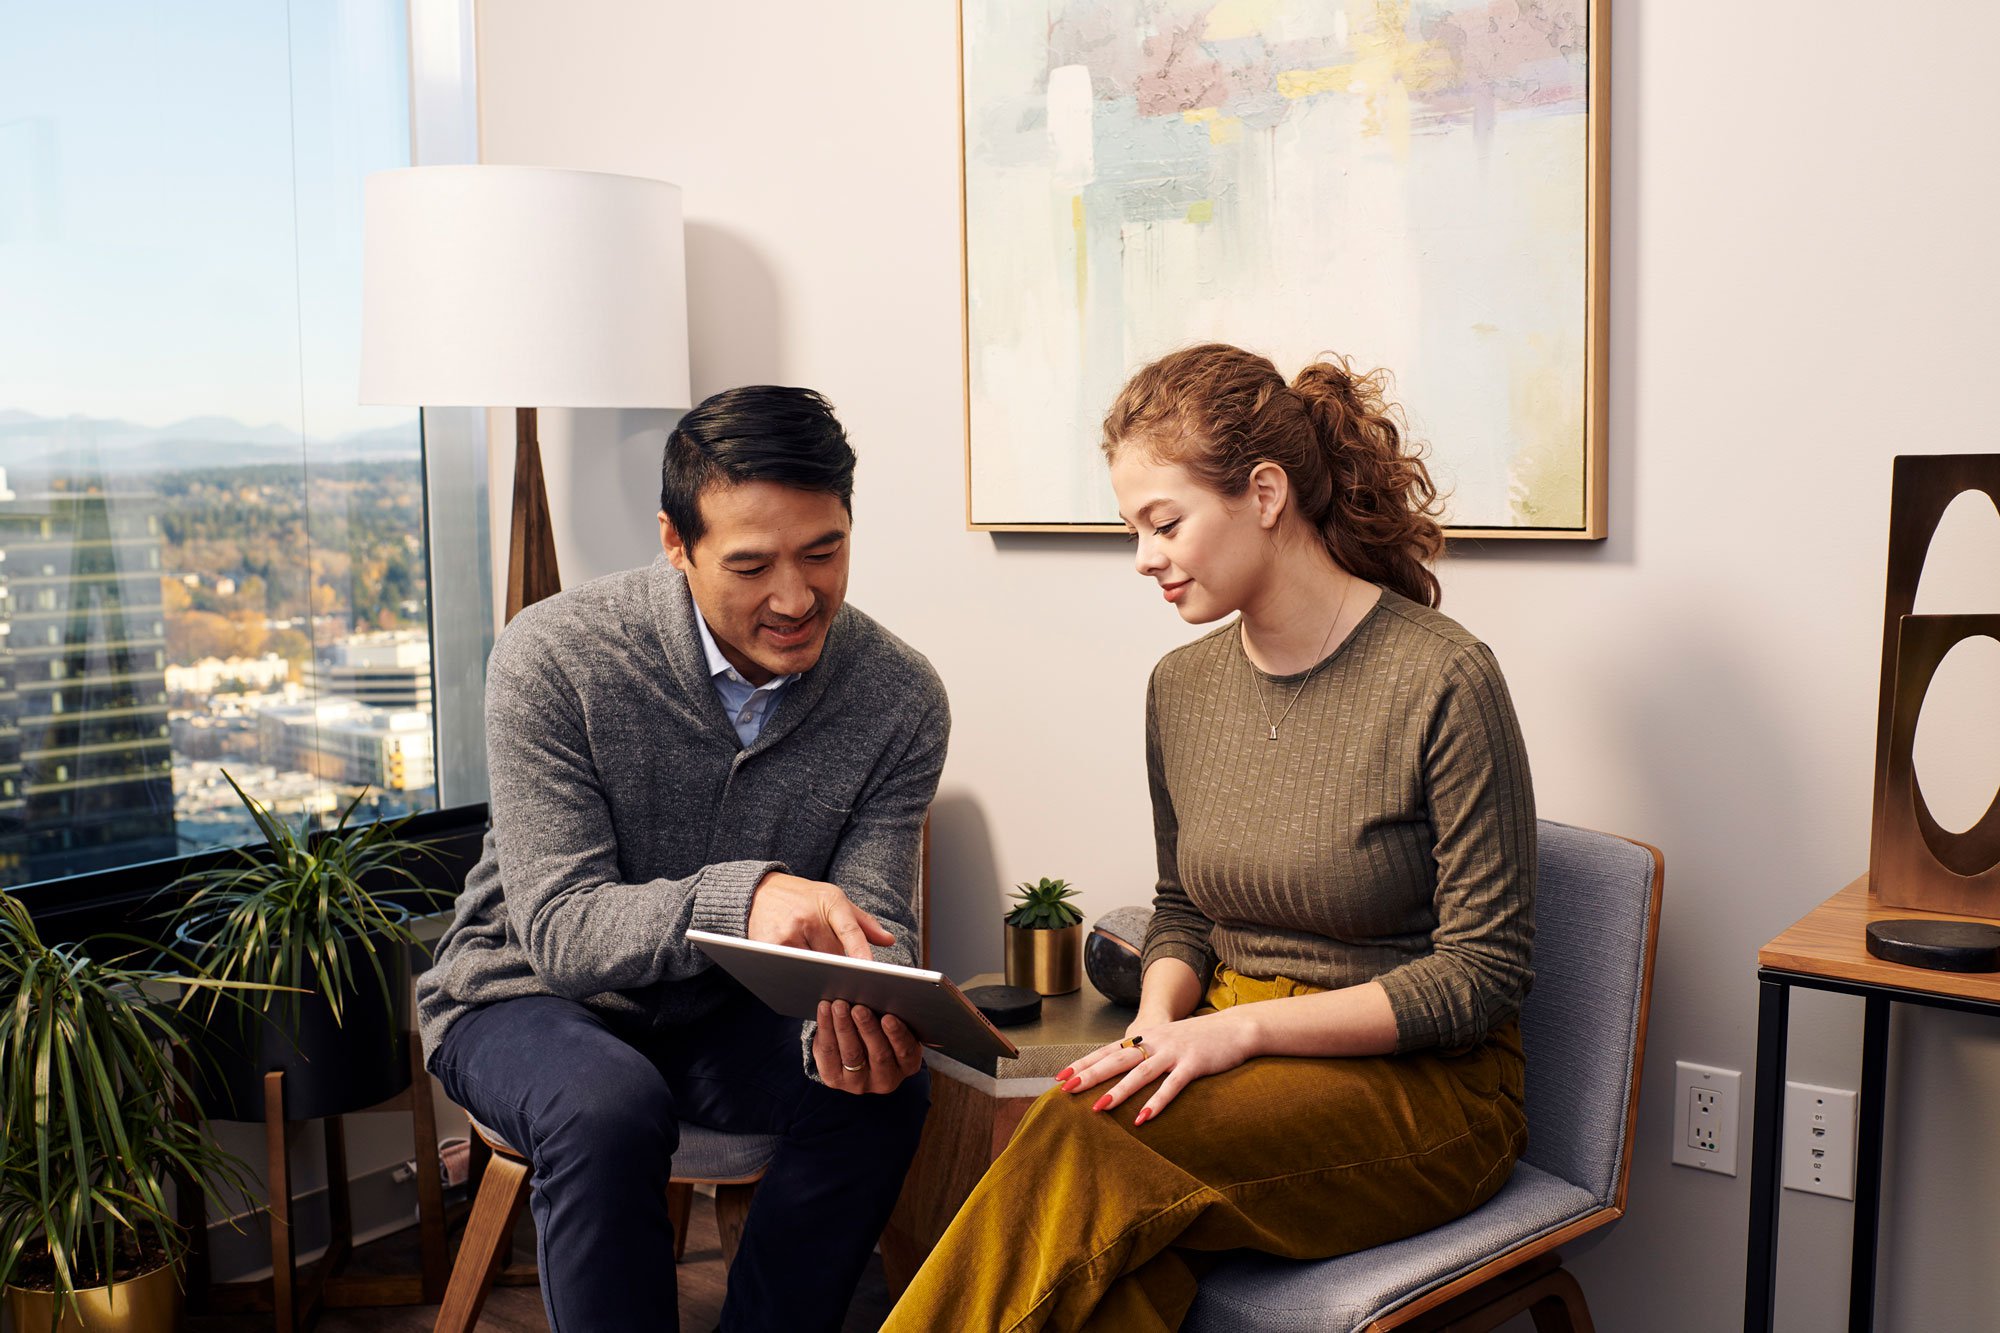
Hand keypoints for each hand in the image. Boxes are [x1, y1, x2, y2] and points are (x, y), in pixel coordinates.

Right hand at [748, 872, 893, 959]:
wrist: (759, 892)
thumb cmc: (803, 898)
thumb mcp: (834, 899)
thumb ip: (863, 921)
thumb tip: (889, 940)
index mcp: (830, 902)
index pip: (849, 929)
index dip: (859, 950)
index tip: (868, 968)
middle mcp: (808, 916)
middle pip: (833, 956)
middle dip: (838, 965)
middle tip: (838, 965)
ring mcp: (787, 932)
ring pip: (813, 965)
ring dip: (817, 969)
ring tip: (815, 961)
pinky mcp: (770, 946)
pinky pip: (792, 968)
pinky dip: (798, 971)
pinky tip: (796, 968)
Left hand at [813, 999, 923, 1094]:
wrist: (858, 1051)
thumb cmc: (881, 1029)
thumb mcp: (893, 1025)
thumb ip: (893, 1012)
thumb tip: (882, 991)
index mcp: (908, 1064)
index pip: (906, 1051)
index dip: (897, 1035)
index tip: (888, 1017)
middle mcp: (886, 1079)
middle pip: (878, 1054)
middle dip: (868, 1028)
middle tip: (859, 1008)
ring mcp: (860, 1082)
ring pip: (852, 1055)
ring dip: (844, 1027)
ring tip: (839, 1005)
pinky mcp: (835, 1079)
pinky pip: (828, 1054)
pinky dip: (826, 1029)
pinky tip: (824, 1010)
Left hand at [1055, 1011, 1256, 1124]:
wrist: (1235, 1029)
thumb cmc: (1199, 1039)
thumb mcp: (1167, 1041)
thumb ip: (1146, 1052)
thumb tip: (1121, 1070)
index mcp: (1146, 1037)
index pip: (1107, 1051)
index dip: (1083, 1063)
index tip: (1060, 1077)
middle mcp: (1155, 1042)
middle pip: (1116, 1060)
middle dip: (1090, 1075)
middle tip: (1067, 1090)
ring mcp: (1174, 1052)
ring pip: (1140, 1073)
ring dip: (1119, 1091)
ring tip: (1098, 1108)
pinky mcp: (1194, 1064)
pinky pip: (1172, 1085)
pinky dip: (1156, 1102)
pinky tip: (1143, 1118)